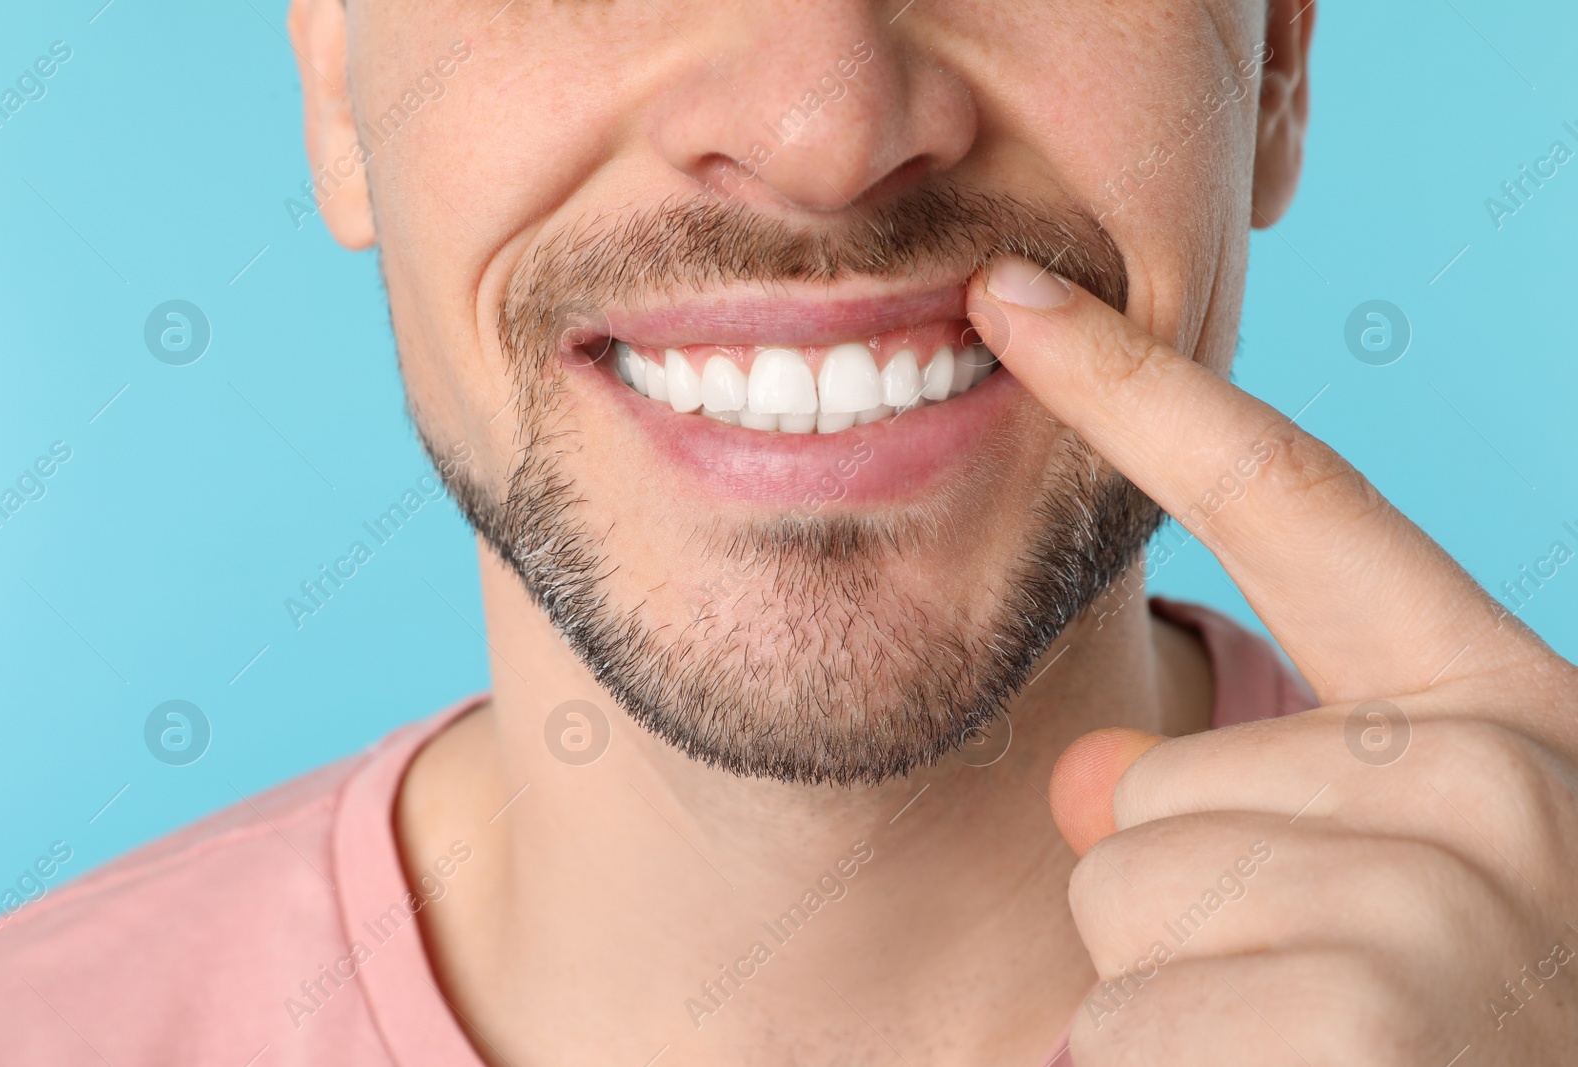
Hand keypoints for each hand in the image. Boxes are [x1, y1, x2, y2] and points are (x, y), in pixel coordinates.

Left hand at [968, 256, 1577, 1065]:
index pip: (1291, 497)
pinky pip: (1114, 1021)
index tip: (1010, 298)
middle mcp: (1498, 769)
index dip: (1135, 390)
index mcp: (1508, 707)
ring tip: (1324, 1057)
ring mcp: (1442, 890)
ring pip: (1119, 889)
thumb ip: (1252, 789)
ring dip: (1174, 1004)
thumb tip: (1091, 774)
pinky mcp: (1362, 1017)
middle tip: (1325, 1000)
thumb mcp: (1397, 877)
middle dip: (1179, 901)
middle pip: (1148, 773)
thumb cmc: (1478, 1034)